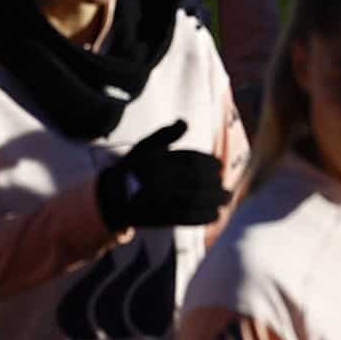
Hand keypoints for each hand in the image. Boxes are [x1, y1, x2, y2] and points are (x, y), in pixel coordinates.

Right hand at [94, 121, 228, 230]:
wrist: (113, 198)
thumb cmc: (134, 168)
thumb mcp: (145, 146)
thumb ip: (165, 134)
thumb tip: (184, 122)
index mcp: (154, 160)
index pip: (191, 160)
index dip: (210, 163)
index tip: (218, 167)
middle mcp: (155, 179)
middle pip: (197, 181)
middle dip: (216, 184)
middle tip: (227, 188)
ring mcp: (157, 199)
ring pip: (195, 199)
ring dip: (215, 201)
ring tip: (227, 200)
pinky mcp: (159, 217)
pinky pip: (187, 217)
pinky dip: (204, 216)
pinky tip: (215, 214)